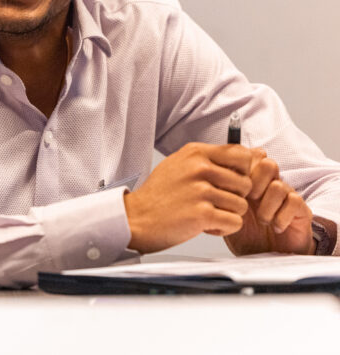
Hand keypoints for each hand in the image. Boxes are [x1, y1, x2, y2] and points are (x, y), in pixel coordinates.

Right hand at [123, 142, 252, 253]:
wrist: (136, 218)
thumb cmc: (158, 195)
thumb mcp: (179, 164)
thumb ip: (207, 159)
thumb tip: (245, 156)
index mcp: (195, 153)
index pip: (242, 154)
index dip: (242, 172)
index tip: (230, 182)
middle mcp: (199, 168)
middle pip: (246, 184)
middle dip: (234, 197)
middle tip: (213, 203)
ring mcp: (200, 190)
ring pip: (241, 205)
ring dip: (227, 215)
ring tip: (205, 214)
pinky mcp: (202, 214)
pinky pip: (235, 222)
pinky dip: (223, 229)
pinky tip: (206, 225)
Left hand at [225, 150, 313, 254]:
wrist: (267, 256)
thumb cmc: (246, 234)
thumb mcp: (225, 213)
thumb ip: (217, 195)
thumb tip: (204, 181)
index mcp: (251, 181)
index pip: (251, 157)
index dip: (241, 170)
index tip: (232, 189)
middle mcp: (270, 185)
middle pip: (268, 164)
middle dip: (254, 184)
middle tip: (247, 202)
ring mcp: (287, 196)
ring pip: (278, 185)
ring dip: (266, 206)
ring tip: (262, 220)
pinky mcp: (301, 210)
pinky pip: (294, 201)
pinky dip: (282, 216)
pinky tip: (275, 227)